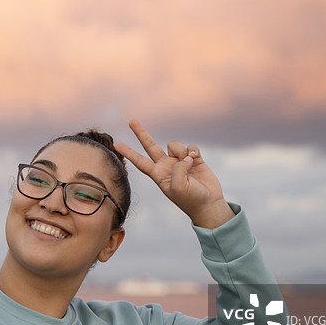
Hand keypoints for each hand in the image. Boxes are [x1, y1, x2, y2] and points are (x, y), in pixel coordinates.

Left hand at [115, 120, 233, 228]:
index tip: (116, 144)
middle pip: (150, 146)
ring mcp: (179, 161)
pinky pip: (190, 146)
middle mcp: (166, 166)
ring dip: (181, 151)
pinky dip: (193, 150)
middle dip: (141, 133)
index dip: (128, 153)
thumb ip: (177, 169)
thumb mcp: (178, 187)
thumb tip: (184, 156)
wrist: (208, 204)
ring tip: (189, 164)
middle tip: (131, 121)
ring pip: (174, 144)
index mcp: (158, 175)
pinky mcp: (194, 158)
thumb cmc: (190, 199)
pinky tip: (196, 159)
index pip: (140, 161)